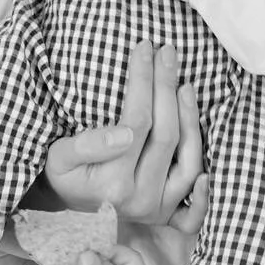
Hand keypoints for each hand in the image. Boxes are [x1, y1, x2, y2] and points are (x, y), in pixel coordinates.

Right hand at [43, 41, 208, 233]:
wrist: (69, 205)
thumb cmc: (64, 174)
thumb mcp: (59, 157)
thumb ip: (88, 145)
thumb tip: (124, 134)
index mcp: (112, 183)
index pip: (138, 121)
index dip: (144, 81)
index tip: (144, 49)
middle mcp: (140, 199)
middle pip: (165, 134)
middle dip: (166, 87)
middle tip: (166, 53)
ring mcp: (157, 208)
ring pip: (187, 159)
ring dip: (190, 117)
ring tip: (184, 83)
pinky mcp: (168, 214)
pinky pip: (196, 200)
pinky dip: (205, 175)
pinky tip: (205, 144)